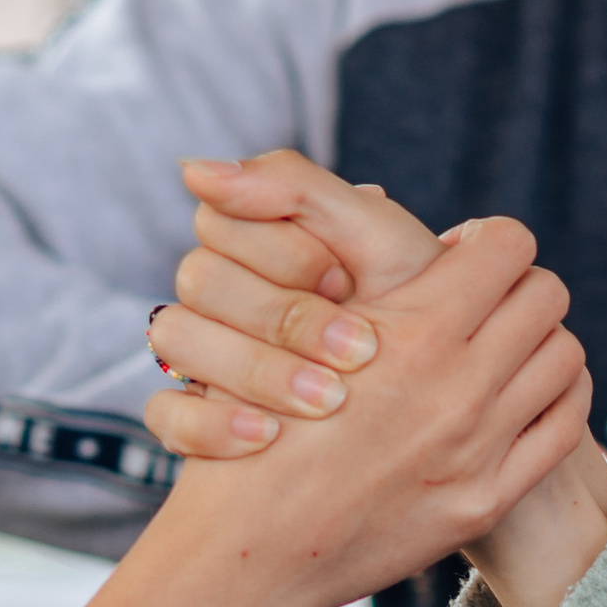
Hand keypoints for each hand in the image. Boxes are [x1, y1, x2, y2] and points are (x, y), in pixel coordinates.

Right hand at [145, 152, 440, 455]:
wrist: (443, 404)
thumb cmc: (416, 308)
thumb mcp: (379, 241)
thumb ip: (299, 189)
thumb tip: (194, 170)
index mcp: (259, 235)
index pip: (223, 218)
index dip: (289, 252)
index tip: (349, 280)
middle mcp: (224, 287)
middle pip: (199, 276)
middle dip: (284, 315)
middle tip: (358, 349)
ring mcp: (203, 350)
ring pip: (174, 336)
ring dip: (255, 368)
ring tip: (328, 402)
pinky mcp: (193, 413)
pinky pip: (164, 414)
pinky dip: (212, 425)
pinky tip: (269, 437)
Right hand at [157, 209, 591, 606]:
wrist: (247, 552)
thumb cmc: (247, 424)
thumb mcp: (280, 321)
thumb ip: (328, 244)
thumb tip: (376, 190)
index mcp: (412, 333)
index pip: (507, 245)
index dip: (485, 240)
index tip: (459, 252)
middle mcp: (457, 390)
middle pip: (545, 295)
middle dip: (514, 286)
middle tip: (481, 297)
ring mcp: (478, 450)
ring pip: (565, 356)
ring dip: (536, 340)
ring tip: (500, 344)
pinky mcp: (485, 500)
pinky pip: (564, 428)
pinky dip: (552, 399)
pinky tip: (520, 395)